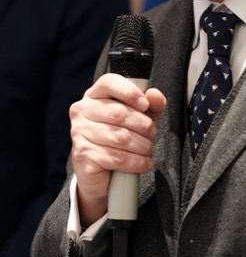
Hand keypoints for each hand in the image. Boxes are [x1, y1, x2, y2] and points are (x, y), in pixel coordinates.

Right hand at [69, 74, 166, 226]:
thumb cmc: (119, 138)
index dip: (130, 92)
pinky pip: (117, 158)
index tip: (145, 105)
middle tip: (152, 134)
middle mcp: (82, 111)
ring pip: (120, 137)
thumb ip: (151, 105)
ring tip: (148, 150)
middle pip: (119, 113)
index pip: (109, 83)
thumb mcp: (139, 118)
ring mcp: (79, 133)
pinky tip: (144, 163)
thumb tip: (155, 95)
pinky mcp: (83, 156)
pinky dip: (137, 162)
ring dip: (143, 146)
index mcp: (94, 95)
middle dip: (144, 126)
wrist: (100, 173)